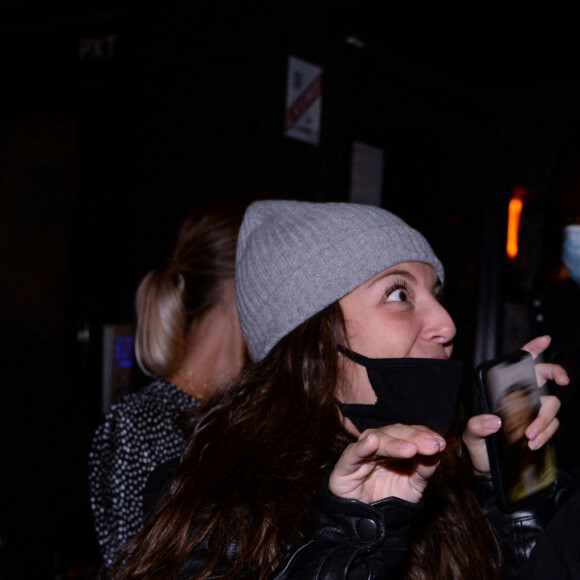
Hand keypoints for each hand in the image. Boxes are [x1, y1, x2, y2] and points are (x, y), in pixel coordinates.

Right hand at [329, 424, 445, 503]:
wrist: (366, 520)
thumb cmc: (389, 498)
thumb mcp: (413, 486)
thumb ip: (424, 470)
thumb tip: (437, 452)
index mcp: (396, 444)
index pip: (411, 432)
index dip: (424, 435)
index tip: (440, 443)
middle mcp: (378, 443)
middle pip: (396, 432)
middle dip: (415, 438)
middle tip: (432, 445)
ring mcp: (361, 452)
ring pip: (377, 440)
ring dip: (394, 443)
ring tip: (411, 449)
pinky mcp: (345, 465)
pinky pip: (353, 453)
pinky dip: (362, 447)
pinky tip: (372, 442)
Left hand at [463, 335, 567, 474]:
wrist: (488, 467)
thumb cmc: (478, 445)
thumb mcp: (471, 435)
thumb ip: (477, 427)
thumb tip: (494, 422)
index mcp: (501, 390)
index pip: (517, 365)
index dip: (532, 349)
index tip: (544, 340)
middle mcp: (519, 396)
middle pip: (542, 376)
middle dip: (554, 372)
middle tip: (561, 380)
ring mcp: (532, 410)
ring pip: (550, 403)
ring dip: (543, 419)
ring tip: (528, 436)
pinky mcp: (540, 426)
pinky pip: (552, 424)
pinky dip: (546, 433)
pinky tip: (532, 443)